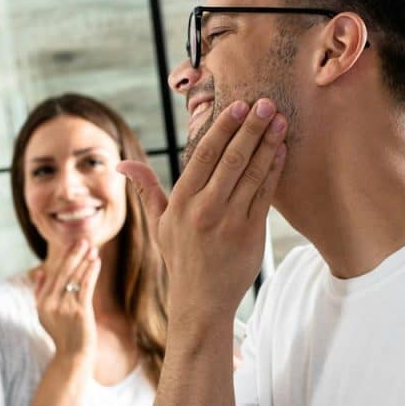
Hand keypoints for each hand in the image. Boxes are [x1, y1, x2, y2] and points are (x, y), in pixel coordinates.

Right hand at [32, 239, 101, 361]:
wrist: (73, 355)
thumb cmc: (62, 334)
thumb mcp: (45, 315)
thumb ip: (40, 293)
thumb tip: (41, 270)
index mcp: (41, 303)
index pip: (52, 275)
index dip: (63, 258)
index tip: (72, 245)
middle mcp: (51, 304)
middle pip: (63, 273)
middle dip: (74, 255)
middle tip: (83, 241)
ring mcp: (65, 307)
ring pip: (75, 278)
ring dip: (85, 261)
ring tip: (93, 249)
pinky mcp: (80, 311)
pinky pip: (85, 286)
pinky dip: (91, 272)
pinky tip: (96, 262)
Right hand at [118, 98, 286, 329]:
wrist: (201, 301)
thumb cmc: (181, 259)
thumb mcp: (160, 224)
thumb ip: (147, 189)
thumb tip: (122, 164)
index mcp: (181, 201)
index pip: (204, 155)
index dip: (223, 128)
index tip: (238, 105)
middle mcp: (204, 208)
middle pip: (231, 158)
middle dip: (251, 128)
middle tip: (267, 104)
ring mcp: (229, 220)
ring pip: (252, 173)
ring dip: (268, 144)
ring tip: (281, 121)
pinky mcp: (251, 233)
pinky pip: (265, 194)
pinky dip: (274, 170)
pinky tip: (282, 151)